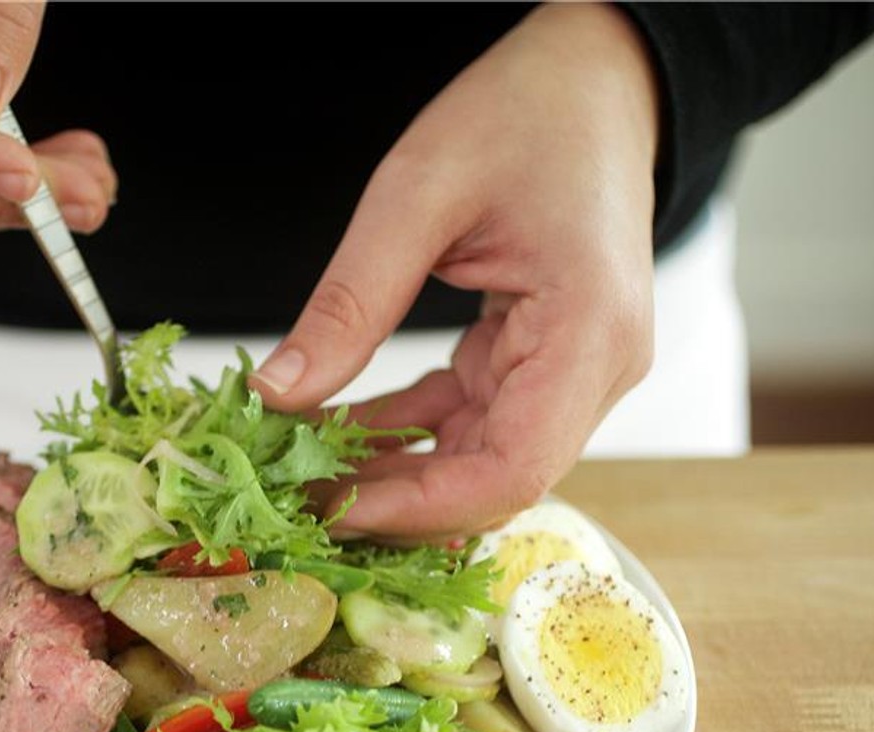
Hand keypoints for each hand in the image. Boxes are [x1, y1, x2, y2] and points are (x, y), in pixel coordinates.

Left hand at [250, 3, 659, 538]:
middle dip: (392, 503)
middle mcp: (595, 370)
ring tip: (302, 475)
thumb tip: (277, 394)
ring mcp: (572, 373)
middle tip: (294, 499)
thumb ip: (350, 303)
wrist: (596, 80)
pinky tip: (337, 434)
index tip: (329, 508)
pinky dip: (405, 436)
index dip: (418, 507)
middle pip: (493, 484)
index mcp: (589, 332)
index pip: (512, 470)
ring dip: (391, 476)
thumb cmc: (527, 112)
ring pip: (476, 464)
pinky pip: (467, 424)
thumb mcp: (417, 195)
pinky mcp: (540, 363)